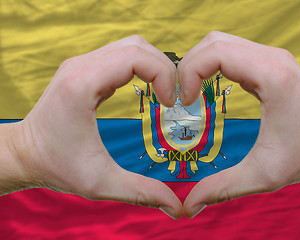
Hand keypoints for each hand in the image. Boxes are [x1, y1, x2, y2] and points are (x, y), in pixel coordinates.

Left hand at [12, 36, 181, 218]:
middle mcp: (81, 66)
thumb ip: (141, 193)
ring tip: (164, 93)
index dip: (163, 75)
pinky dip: (141, 67)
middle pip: (137, 46)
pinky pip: (121, 55)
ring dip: (154, 65)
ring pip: (131, 46)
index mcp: (83, 84)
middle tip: (173, 98)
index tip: (170, 104)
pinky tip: (147, 89)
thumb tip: (176, 207)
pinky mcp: (85, 69)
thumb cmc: (56, 166)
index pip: (135, 56)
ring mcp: (81, 64)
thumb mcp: (100, 183)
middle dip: (164, 68)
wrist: (25, 154)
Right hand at [178, 31, 299, 217]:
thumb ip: (222, 189)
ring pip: (219, 42)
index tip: (185, 102)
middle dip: (188, 66)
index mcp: (272, 76)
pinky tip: (206, 87)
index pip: (217, 52)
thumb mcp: (262, 176)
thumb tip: (188, 207)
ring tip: (191, 92)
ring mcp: (271, 56)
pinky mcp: (268, 61)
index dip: (190, 72)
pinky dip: (210, 64)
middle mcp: (272, 57)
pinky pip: (230, 50)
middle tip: (182, 98)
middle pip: (213, 42)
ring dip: (198, 63)